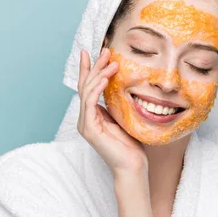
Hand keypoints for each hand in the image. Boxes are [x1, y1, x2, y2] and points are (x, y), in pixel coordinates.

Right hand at [77, 48, 147, 177]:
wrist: (132, 166)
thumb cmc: (131, 144)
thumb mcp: (123, 116)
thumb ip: (115, 103)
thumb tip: (119, 83)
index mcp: (92, 115)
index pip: (87, 87)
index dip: (88, 69)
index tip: (90, 52)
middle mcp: (85, 118)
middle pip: (86, 86)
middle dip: (94, 66)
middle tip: (105, 51)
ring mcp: (85, 124)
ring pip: (87, 91)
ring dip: (99, 74)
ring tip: (111, 63)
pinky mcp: (89, 129)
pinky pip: (89, 103)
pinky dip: (96, 89)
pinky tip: (105, 79)